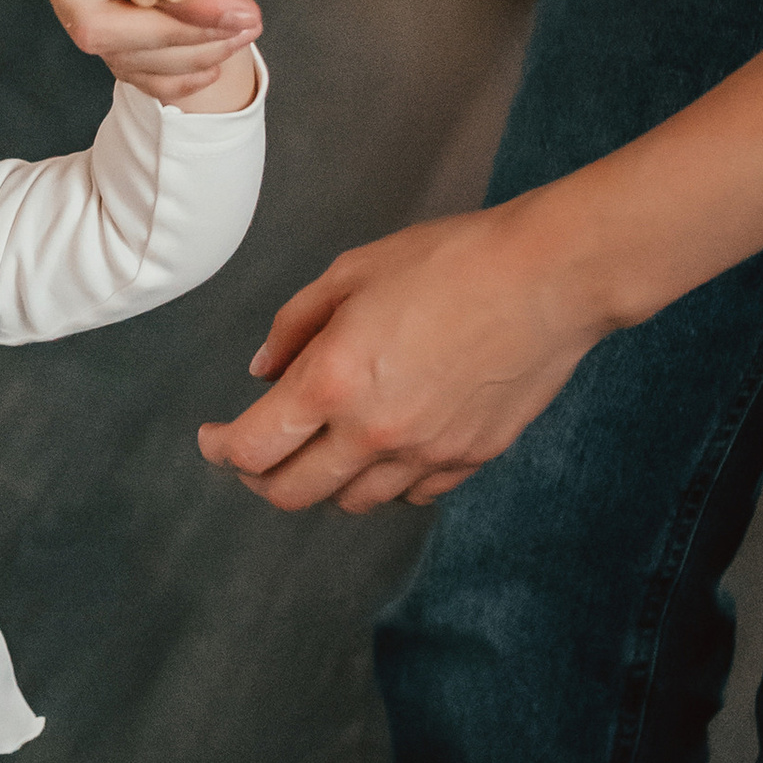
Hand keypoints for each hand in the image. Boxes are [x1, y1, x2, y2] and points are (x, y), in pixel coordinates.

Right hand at [21, 0, 261, 109]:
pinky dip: (175, 70)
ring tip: (245, 30)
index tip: (235, 1)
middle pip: (92, 26)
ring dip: (185, 54)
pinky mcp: (98, 6)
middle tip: (249, 23)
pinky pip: (125, 63)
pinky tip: (219, 54)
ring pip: (112, 53)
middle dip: (175, 35)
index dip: (156, 1)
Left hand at [198, 196, 608, 512]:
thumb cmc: (452, 260)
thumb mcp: (352, 273)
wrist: (550, 277)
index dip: (219, 449)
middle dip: (259, 478)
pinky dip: (383, 481)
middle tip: (254, 452)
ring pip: (350, 502)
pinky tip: (381, 448)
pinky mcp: (469, 460)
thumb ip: (295, 326)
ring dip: (322, 482)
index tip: (212, 437)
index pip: (252, 448)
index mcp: (333, 382)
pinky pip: (408, 494)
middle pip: (291, 493)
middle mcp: (374, 433)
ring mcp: (425, 454)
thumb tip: (262, 372)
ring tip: (318, 447)